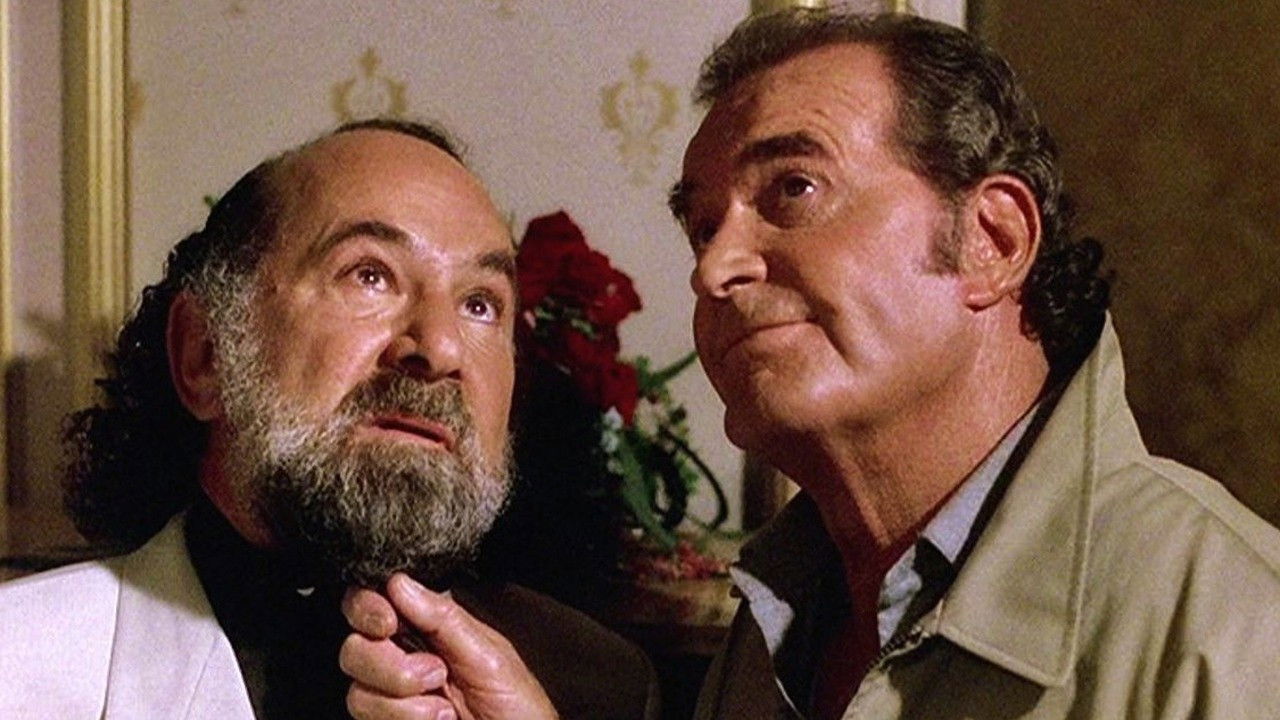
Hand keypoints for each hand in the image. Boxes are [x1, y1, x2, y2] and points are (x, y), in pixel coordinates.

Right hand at [341, 573, 558, 719]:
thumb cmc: (518, 707)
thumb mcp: (489, 655)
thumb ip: (443, 618)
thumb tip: (399, 583)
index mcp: (426, 632)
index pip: (372, 606)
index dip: (368, 608)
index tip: (388, 622)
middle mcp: (404, 663)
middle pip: (354, 649)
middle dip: (389, 664)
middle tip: (436, 673)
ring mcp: (395, 701)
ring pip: (358, 693)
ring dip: (404, 703)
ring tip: (445, 709)